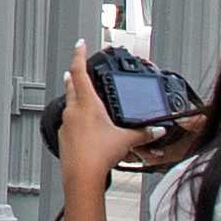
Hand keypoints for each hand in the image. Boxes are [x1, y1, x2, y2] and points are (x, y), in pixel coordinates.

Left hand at [55, 44, 136, 205]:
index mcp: (87, 104)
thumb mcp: (126, 140)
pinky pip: (69, 122)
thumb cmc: (99, 156)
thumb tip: (156, 130)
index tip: (80, 44)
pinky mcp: (64, 138)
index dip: (79, 55)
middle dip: (75, 74)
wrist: (81, 176)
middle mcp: (73, 111)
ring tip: (80, 94)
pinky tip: (83, 125)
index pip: (80, 71)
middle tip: (76, 66)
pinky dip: (76, 118)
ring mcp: (66, 124)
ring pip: (69, 103)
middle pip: (71, 85)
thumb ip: (144, 133)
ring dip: (74, 96)